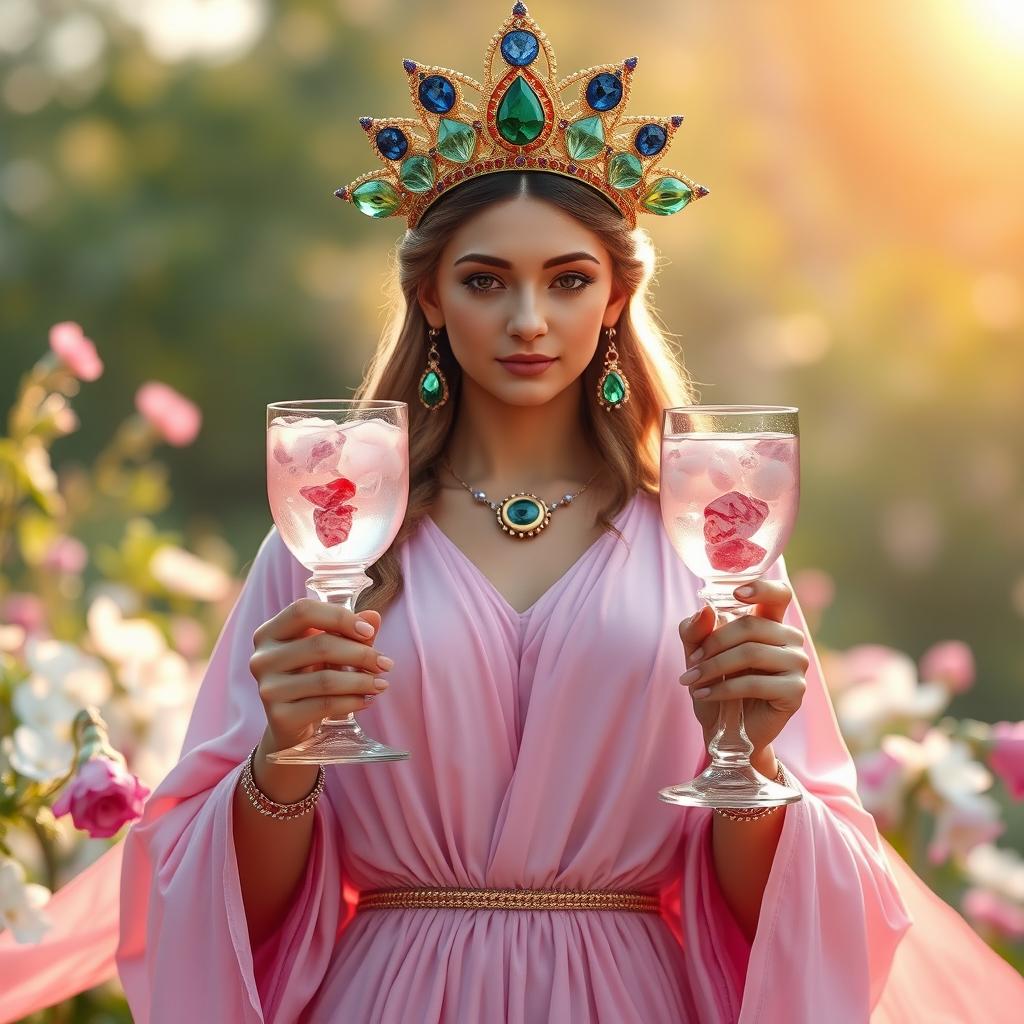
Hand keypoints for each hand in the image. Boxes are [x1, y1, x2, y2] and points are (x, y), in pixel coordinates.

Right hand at [249, 599, 391, 750]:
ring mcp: (267, 688)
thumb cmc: (312, 676)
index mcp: (270, 632)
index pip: (303, 610)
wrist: (292, 724)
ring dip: (362, 681)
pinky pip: (324, 705)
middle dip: (361, 654)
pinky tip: (367, 700)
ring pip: (325, 679)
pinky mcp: (278, 716)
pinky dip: (352, 701)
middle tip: (386, 664)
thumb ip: (350, 631)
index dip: (339, 617)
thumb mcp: (331, 650)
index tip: (369, 631)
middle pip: (319, 645)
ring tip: (382, 684)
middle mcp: (262, 658)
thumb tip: (373, 617)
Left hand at [678, 579, 808, 758]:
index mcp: (769, 622)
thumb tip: (706, 610)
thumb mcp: (696, 654)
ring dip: (714, 667)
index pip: (779, 594)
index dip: (762, 588)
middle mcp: (789, 639)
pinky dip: (724, 689)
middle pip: (751, 626)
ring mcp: (797, 664)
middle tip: (691, 663)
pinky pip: (755, 683)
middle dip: (713, 644)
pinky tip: (705, 695)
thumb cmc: (716, 685)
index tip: (736, 593)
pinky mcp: (796, 691)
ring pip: (751, 653)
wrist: (725, 730)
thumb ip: (695, 630)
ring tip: (692, 681)